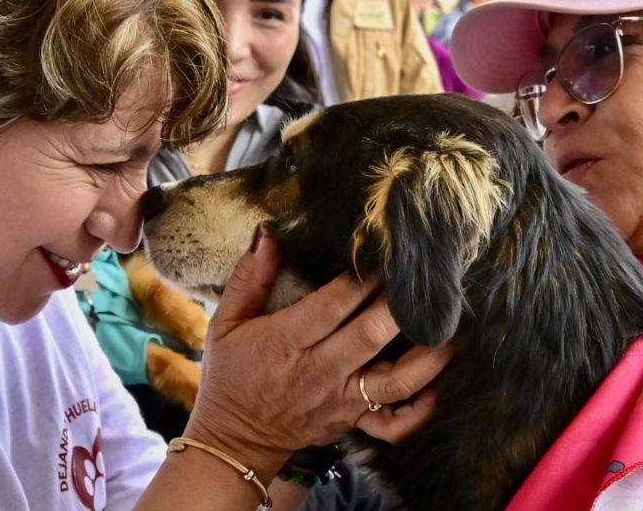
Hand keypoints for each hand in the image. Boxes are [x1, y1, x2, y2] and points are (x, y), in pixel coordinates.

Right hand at [185, 226, 450, 477]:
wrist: (233, 438)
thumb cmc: (230, 373)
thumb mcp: (225, 322)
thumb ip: (249, 278)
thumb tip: (268, 235)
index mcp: (286, 341)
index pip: (332, 305)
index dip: (361, 279)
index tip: (383, 254)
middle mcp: (319, 371)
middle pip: (370, 335)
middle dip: (399, 305)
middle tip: (423, 278)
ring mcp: (341, 400)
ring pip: (396, 380)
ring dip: (427, 355)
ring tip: (448, 327)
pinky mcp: (353, 422)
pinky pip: (394, 424)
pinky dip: (420, 410)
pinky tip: (436, 387)